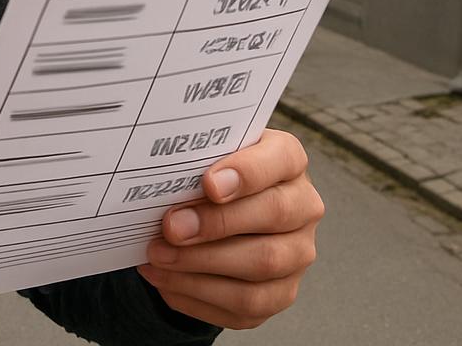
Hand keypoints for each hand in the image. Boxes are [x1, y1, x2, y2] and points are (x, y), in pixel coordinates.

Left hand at [137, 128, 322, 328]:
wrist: (221, 208)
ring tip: (159, 255)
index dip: (247, 172)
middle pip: (273, 214)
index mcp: (288, 160)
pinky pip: (247, 305)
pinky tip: (165, 278)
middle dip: (217, 223)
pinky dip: (198, 294)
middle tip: (171, 227)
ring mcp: (296, 253)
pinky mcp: (281, 293)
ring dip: (202, 264)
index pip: (282, 158)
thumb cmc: (212, 172)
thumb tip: (164, 180)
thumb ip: (197, 159)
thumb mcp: (208, 155)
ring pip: (262, 266)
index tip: (208, 184)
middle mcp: (303, 206)